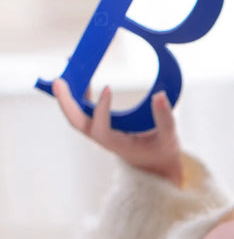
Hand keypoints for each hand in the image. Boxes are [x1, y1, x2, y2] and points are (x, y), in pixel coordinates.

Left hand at [52, 78, 183, 187]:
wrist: (157, 166)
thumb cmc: (162, 153)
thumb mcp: (168, 138)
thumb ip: (164, 117)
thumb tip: (160, 96)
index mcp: (118, 145)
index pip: (101, 130)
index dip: (102, 110)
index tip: (109, 88)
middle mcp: (105, 139)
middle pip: (78, 123)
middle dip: (66, 103)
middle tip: (60, 81)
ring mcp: (101, 132)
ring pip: (77, 117)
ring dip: (68, 97)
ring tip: (68, 71)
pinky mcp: (102, 126)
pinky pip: (84, 112)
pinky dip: (79, 96)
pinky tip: (82, 79)